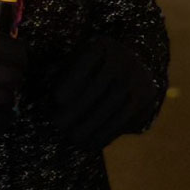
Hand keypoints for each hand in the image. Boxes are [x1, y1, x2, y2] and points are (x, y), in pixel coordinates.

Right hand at [0, 32, 28, 156]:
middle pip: (13, 75)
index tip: (19, 59)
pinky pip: (2, 119)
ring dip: (5, 101)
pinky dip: (1, 119)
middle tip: (8, 83)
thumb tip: (12, 46)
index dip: (17, 53)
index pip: (5, 46)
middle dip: (13, 80)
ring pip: (9, 98)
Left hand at [52, 36, 159, 150]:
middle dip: (76, 108)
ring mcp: (135, 80)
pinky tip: (90, 144)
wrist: (137, 66)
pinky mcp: (143, 99)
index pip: (86, 62)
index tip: (56, 99)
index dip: (71, 81)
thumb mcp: (79, 58)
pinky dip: (106, 133)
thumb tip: (47, 77)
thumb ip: (62, 67)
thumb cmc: (94, 65)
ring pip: (112, 105)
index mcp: (102, 46)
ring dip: (90, 125)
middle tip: (58, 124)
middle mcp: (122, 60)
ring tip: (72, 137)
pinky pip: (124, 118)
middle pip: (98, 87)